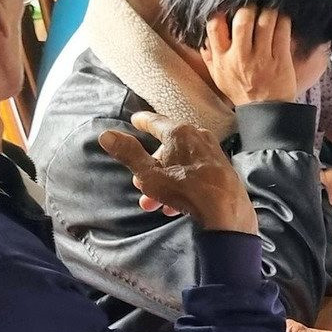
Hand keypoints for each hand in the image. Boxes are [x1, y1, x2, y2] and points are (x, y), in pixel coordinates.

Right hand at [98, 113, 256, 233]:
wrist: (226, 212)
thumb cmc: (185, 190)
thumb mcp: (148, 174)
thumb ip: (128, 154)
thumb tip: (106, 135)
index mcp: (180, 133)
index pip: (156, 122)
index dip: (143, 122)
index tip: (136, 119)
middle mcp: (199, 137)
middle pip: (168, 148)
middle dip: (151, 168)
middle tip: (140, 186)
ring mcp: (213, 154)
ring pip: (181, 164)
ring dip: (165, 183)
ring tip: (155, 204)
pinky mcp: (223, 171)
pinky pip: (196, 174)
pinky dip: (182, 186)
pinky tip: (175, 207)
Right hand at [201, 6, 297, 106]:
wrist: (266, 113)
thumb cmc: (242, 93)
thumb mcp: (219, 78)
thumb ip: (210, 59)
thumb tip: (203, 41)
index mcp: (222, 59)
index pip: (214, 26)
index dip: (221, 11)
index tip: (228, 7)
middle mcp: (240, 56)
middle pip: (242, 19)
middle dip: (248, 7)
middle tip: (253, 7)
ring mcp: (261, 57)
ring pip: (265, 21)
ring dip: (268, 11)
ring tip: (269, 10)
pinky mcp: (280, 58)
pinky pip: (282, 31)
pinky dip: (283, 20)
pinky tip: (282, 18)